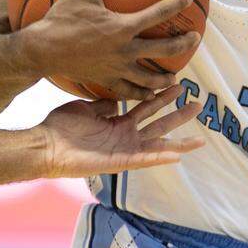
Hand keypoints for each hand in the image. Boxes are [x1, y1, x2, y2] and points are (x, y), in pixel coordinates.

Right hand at [17, 0, 202, 100]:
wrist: (41, 50)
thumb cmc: (60, 17)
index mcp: (122, 27)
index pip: (157, 14)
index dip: (176, 5)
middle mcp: (124, 50)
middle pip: (163, 50)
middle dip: (183, 44)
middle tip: (195, 38)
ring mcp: (116, 69)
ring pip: (149, 79)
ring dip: (165, 79)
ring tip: (175, 79)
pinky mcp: (106, 81)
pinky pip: (128, 92)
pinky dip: (140, 95)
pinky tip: (147, 96)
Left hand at [39, 85, 203, 176]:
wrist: (46, 145)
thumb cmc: (61, 128)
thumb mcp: (86, 108)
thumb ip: (102, 104)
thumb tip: (115, 99)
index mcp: (118, 124)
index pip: (147, 108)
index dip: (162, 97)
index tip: (178, 85)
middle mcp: (125, 138)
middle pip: (159, 124)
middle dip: (179, 115)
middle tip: (199, 105)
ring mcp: (124, 151)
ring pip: (158, 145)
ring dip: (179, 142)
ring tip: (201, 139)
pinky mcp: (119, 162)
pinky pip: (143, 160)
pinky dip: (160, 158)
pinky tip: (177, 156)